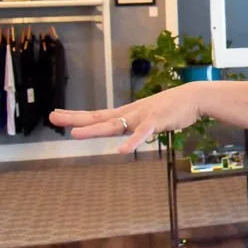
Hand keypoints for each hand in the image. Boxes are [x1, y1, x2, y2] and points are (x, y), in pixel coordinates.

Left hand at [49, 84, 202, 153]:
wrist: (194, 97)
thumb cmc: (172, 107)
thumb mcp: (149, 116)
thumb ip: (136, 124)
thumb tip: (127, 131)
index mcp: (127, 113)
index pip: (97, 115)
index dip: (77, 116)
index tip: (57, 114)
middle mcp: (130, 113)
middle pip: (98, 117)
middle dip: (75, 118)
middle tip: (52, 116)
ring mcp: (142, 116)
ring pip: (114, 125)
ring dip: (94, 130)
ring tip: (74, 134)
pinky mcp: (156, 121)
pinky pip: (142, 134)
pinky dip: (132, 142)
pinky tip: (121, 151)